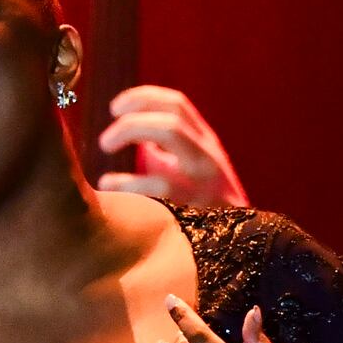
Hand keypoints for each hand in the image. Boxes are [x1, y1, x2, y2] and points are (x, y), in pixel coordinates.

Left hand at [96, 86, 247, 206]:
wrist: (237, 244)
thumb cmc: (202, 204)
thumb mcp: (186, 168)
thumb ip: (160, 148)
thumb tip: (127, 135)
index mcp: (203, 141)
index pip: (176, 104)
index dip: (141, 99)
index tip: (114, 108)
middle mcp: (207, 155)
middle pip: (171, 118)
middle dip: (132, 121)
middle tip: (105, 141)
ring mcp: (205, 180)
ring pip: (171, 136)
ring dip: (130, 132)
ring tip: (104, 150)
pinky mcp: (198, 206)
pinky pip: (159, 186)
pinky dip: (127, 181)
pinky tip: (107, 186)